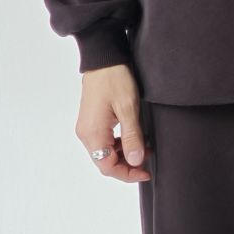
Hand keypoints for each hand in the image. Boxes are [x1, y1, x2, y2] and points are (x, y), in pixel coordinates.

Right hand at [75, 64, 150, 183]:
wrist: (103, 59)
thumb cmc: (114, 79)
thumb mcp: (128, 109)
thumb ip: (132, 137)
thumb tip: (136, 161)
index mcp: (93, 133)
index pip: (108, 167)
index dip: (128, 174)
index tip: (146, 172)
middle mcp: (86, 134)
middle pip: (105, 162)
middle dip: (127, 165)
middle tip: (148, 160)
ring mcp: (87, 127)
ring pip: (105, 153)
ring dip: (124, 154)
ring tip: (145, 147)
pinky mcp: (91, 121)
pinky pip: (104, 141)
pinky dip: (119, 144)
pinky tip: (134, 138)